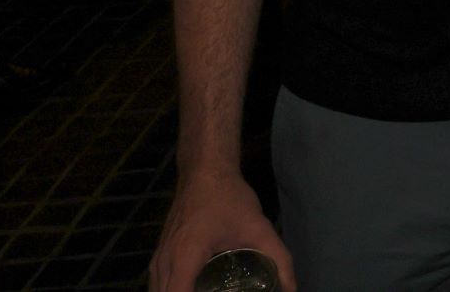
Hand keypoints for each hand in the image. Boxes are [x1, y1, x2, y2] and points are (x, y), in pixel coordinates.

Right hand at [149, 169, 293, 291]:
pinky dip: (172, 291)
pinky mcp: (159, 254)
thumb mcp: (258, 228)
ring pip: (158, 291)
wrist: (205, 170)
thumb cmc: (229, 198)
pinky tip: (195, 290)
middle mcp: (165, 261)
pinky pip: (158, 284)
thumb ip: (279, 259)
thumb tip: (292, 288)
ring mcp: (158, 258)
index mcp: (186, 257)